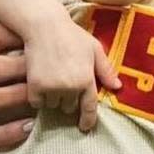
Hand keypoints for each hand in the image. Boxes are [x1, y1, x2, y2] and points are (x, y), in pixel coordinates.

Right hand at [24, 13, 120, 132]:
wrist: (43, 26)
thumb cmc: (71, 35)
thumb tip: (118, 87)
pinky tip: (39, 81)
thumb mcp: (94, 48)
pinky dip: (37, 96)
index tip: (84, 127)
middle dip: (67, 98)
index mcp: (87, 80)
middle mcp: (70, 87)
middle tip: (63, 80)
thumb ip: (106, 69)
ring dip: (52, 97)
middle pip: (69, 107)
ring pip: (53, 105)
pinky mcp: (35, 87)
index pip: (89, 108)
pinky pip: (37, 103)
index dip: (87, 120)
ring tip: (50, 77)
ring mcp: (52, 88)